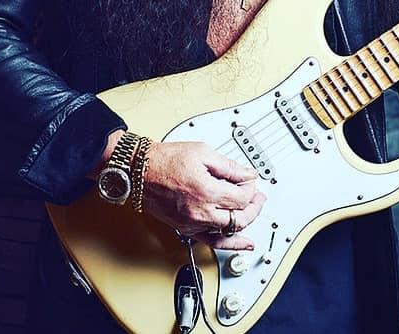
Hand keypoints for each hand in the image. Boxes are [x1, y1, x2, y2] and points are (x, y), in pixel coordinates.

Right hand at [142, 141, 265, 250]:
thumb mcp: (202, 152)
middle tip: (258, 196)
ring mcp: (193, 224)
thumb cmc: (165, 160)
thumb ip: (229, 166)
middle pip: (240, 217)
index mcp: (207, 192)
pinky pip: (213, 243)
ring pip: (229, 232)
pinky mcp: (186, 229)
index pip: (242, 197)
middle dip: (254, 206)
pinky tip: (243, 244)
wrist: (140, 171)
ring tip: (254, 213)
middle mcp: (201, 212)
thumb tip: (247, 174)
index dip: (251, 188)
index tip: (250, 180)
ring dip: (246, 223)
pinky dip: (230, 245)